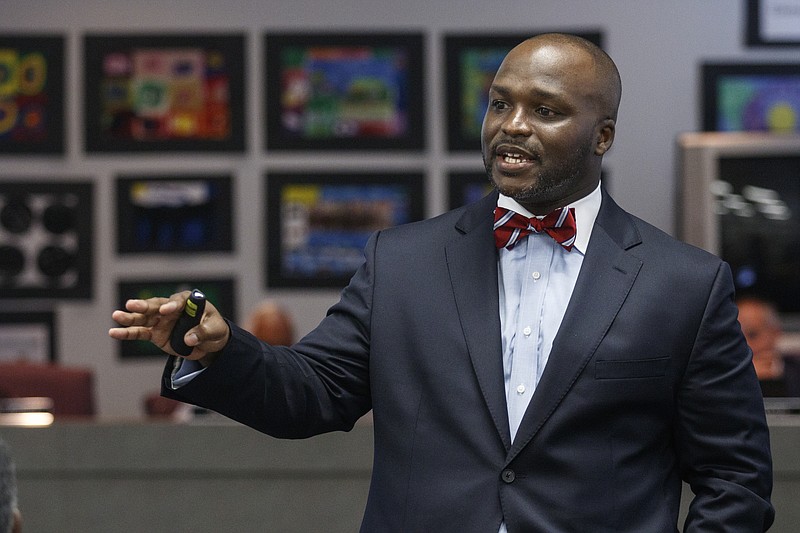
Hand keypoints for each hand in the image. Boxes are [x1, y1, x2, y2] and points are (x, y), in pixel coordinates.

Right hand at [109, 290, 230, 364]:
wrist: (208, 342)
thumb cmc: (213, 329)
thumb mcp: (214, 330)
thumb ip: (202, 332)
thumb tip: (189, 339)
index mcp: (188, 301)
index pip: (179, 301)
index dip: (172, 304)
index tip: (167, 310)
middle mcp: (171, 308)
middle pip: (156, 305)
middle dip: (144, 305)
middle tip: (132, 305)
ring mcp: (161, 320)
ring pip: (143, 317)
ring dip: (130, 317)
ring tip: (116, 316)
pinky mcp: (155, 333)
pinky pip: (139, 332)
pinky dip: (127, 333)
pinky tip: (114, 332)